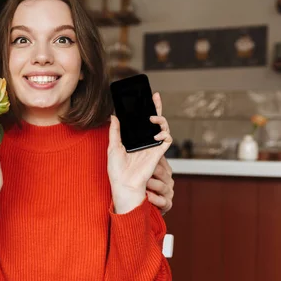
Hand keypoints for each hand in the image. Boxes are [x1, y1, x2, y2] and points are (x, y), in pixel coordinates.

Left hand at [108, 92, 172, 213]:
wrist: (123, 184)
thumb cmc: (117, 170)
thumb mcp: (113, 146)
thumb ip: (115, 131)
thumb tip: (114, 116)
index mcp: (136, 140)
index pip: (143, 121)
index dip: (148, 109)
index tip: (150, 96)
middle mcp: (145, 142)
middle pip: (155, 121)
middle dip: (158, 108)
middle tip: (155, 97)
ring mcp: (153, 147)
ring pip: (163, 128)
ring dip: (160, 120)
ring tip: (152, 118)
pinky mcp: (158, 153)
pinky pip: (167, 140)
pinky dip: (164, 134)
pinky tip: (156, 135)